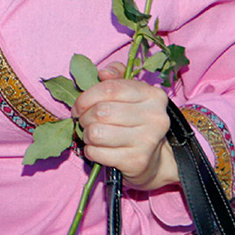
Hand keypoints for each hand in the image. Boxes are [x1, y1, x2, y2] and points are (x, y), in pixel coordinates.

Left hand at [71, 63, 176, 190]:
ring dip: (86, 135)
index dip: (86, 97)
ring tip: (92, 135)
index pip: (109, 89)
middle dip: (84, 117)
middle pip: (101, 112)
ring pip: (96, 133)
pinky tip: (98, 149)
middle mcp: (155, 117)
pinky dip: (90, 151)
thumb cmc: (134, 119)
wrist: (153, 158)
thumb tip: (103, 73)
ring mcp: (147, 141)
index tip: (79, 106)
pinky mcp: (137, 161)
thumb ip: (116, 77)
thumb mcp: (129, 93)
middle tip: (85, 121)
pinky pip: (97, 153)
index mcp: (153, 95)